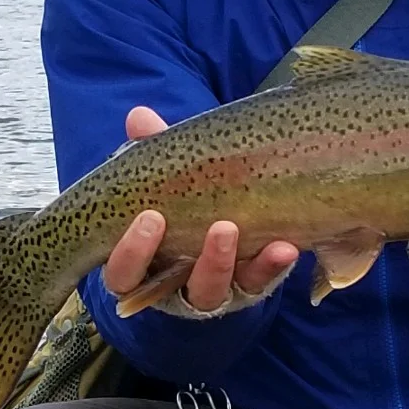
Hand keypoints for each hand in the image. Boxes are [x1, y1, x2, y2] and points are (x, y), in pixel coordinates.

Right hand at [103, 105, 299, 311]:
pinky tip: (285, 246)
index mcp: (140, 264)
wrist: (230, 219)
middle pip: (173, 290)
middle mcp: (173, 285)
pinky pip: (258, 282)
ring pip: (214, 291)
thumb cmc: (181, 199)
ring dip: (225, 261)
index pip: (123, 273)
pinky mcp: (248, 286)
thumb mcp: (167, 177)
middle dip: (198, 260)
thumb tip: (139, 117)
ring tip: (235, 227)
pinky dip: (270, 265)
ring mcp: (213, 289)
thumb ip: (151, 152)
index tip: (151, 217)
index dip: (131, 253)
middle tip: (217, 226)